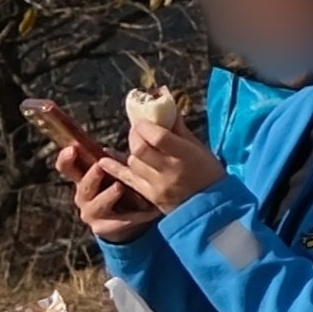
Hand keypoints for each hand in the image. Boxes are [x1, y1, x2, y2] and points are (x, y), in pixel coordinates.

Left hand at [64, 118, 218, 239]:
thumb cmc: (208, 172)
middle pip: (141, 149)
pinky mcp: (148, 195)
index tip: (144, 119)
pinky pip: (126, 178)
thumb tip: (166, 105)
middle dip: (135, 135)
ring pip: (133, 162)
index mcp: (186, 155)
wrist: (210, 206)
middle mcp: (169, 170)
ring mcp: (157, 184)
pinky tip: (103, 159)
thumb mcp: (199, 148)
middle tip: (138, 130)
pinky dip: (114, 167)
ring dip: (132, 150)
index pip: (159, 137)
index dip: (146, 125)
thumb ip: (179, 128)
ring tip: (138, 144)